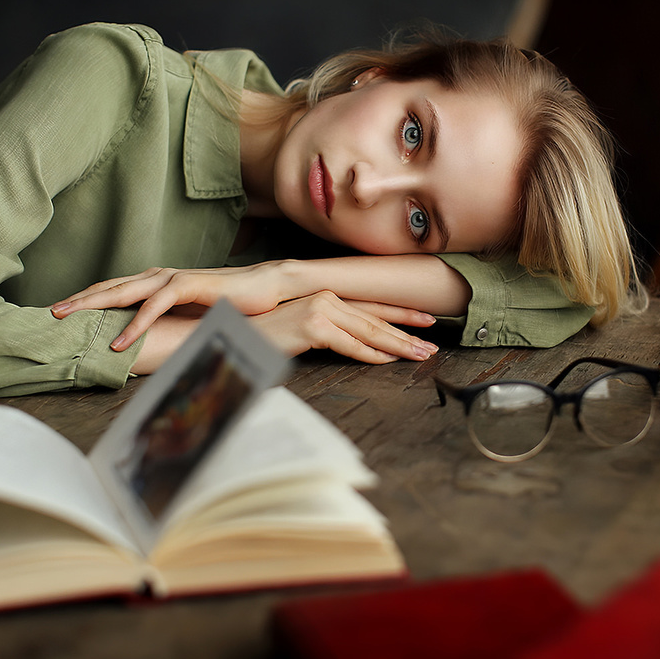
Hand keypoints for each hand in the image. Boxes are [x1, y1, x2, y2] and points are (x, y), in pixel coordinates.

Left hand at [51, 263, 294, 349]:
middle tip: (49, 314)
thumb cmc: (229, 303)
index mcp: (157, 282)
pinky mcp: (191, 285)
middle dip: (78, 300)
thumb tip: (145, 343)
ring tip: (69, 319)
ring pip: (126, 291)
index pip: (113, 289)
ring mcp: (174, 278)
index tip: (60, 315)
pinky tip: (120, 340)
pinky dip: (137, 322)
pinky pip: (157, 304)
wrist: (266, 287)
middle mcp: (160, 275)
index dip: (86, 300)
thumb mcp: (189, 316)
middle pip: (110, 287)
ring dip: (95, 305)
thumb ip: (166, 323)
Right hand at [129, 293, 438, 372]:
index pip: (370, 307)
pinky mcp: (311, 324)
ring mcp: (318, 308)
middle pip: (375, 319)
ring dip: (397, 345)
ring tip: (420, 356)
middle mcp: (324, 298)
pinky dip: (369, 354)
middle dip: (407, 333)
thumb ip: (325, 337)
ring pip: (368, 331)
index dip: (400, 314)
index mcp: (323, 299)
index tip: (426, 321)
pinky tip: (387, 360)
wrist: (227, 334)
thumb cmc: (258, 338)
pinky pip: (348, 344)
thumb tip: (350, 348)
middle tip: (432, 346)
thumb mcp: (298, 336)